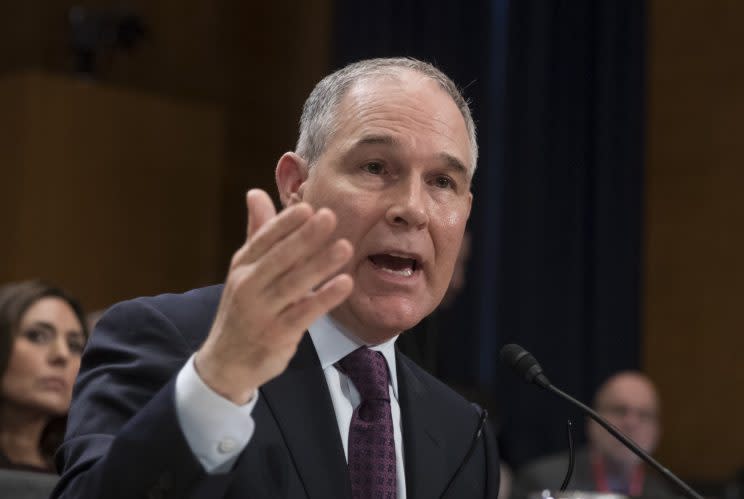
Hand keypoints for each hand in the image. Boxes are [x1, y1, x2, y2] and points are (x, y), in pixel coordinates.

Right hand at [195, 189, 352, 403]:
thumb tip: (256, 192)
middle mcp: (248, 285)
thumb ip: (258, 232)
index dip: (285, 223)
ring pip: (293, 284)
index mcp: (243, 265)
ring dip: (320, 265)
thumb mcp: (246, 269)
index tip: (307, 206)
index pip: (264, 239)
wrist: (226, 362)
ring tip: (345, 247)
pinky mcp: (277, 334)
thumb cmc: (244, 308)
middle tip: (329, 216)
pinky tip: (345, 284)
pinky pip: (304, 313)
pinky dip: (324, 298)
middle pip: (279, 258)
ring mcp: (262, 311)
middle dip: (305, 237)